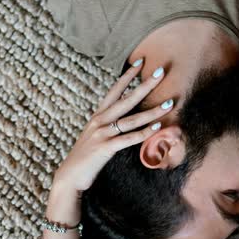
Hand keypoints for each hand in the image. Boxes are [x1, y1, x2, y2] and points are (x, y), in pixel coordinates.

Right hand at [52, 60, 173, 191]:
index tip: (140, 62)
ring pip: (131, 119)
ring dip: (152, 111)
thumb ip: (107, 126)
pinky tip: (157, 127)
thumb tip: (121, 120)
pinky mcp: (105, 148)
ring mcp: (102, 134)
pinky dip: (143, 132)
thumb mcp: (95, 136)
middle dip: (144, 85)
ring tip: (169, 103)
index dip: (127, 76)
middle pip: (126, 99)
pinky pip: (128, 138)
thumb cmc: (85, 157)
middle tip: (160, 72)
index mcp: (97, 116)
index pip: (114, 90)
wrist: (70, 176)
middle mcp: (99, 121)